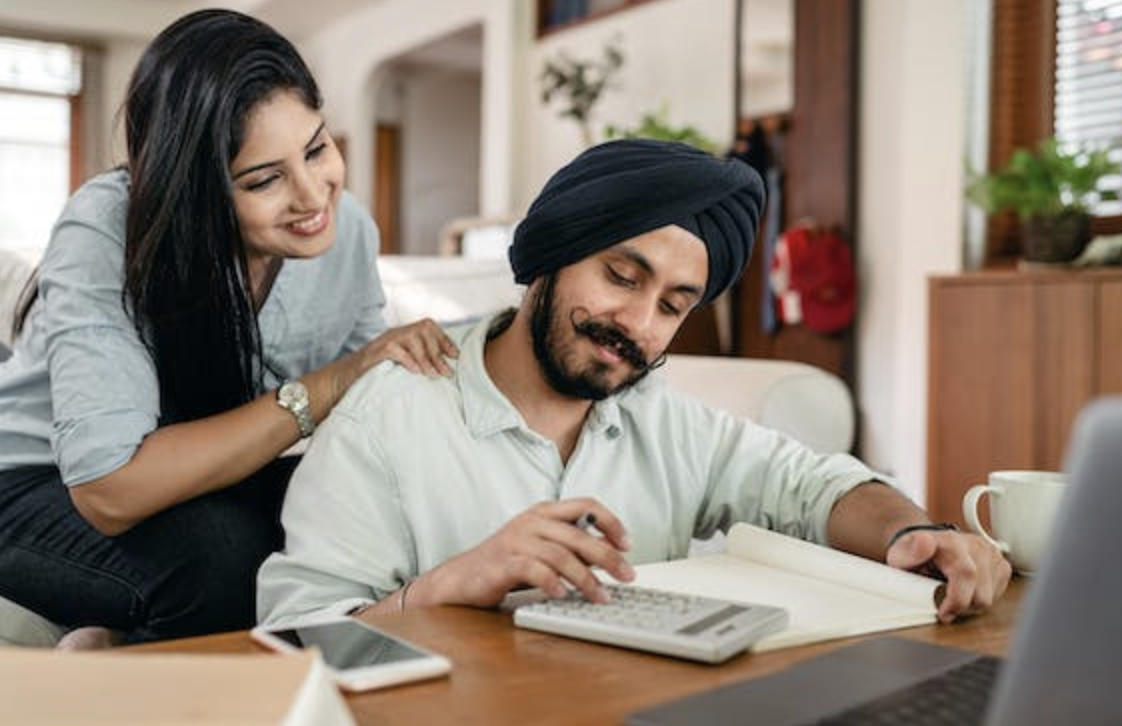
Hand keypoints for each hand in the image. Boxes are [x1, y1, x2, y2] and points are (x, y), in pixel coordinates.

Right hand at [359, 318, 458, 376]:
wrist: (350, 375)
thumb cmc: (380, 371)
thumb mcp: (403, 363)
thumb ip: (421, 361)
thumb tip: (445, 369)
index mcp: (406, 333)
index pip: (429, 327)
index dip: (445, 340)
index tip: (456, 356)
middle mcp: (398, 332)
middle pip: (424, 330)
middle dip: (438, 352)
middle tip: (447, 372)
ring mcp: (386, 339)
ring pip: (412, 337)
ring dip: (425, 357)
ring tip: (432, 374)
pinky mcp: (376, 350)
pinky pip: (395, 349)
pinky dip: (407, 360)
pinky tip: (415, 372)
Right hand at [416, 498, 633, 607]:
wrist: (461, 579)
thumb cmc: (506, 563)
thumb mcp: (542, 549)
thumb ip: (572, 547)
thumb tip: (611, 556)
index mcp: (543, 512)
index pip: (586, 504)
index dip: (610, 521)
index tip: (627, 544)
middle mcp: (531, 522)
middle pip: (579, 534)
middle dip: (608, 556)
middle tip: (627, 576)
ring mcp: (515, 541)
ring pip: (560, 555)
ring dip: (586, 578)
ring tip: (600, 596)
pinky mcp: (502, 563)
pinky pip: (534, 570)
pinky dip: (552, 582)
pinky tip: (563, 595)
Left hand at [887, 529, 1011, 622]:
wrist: (925, 545)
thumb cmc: (913, 554)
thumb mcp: (900, 555)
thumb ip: (908, 552)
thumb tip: (924, 542)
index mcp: (950, 541)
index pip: (965, 573)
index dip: (957, 599)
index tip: (943, 612)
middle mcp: (974, 544)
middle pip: (980, 593)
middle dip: (960, 606)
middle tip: (943, 606)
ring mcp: (991, 553)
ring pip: (989, 597)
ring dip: (970, 604)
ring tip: (952, 593)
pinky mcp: (1001, 564)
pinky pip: (997, 594)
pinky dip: (980, 598)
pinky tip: (965, 589)